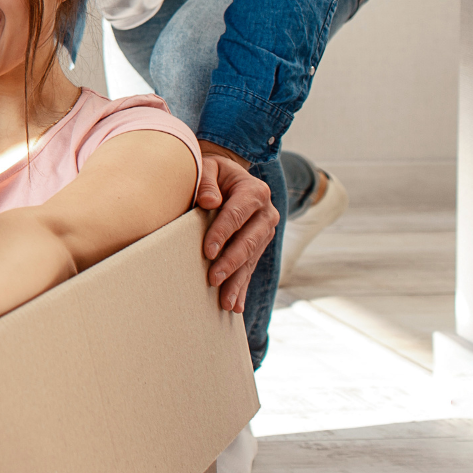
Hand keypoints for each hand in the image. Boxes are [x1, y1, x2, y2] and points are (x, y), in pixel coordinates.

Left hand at [194, 140, 278, 312]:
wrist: (229, 177)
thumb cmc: (213, 172)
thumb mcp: (208, 166)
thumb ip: (206, 181)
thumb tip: (209, 201)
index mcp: (254, 191)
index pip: (237, 214)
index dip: (223, 233)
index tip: (208, 251)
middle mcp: (266, 213)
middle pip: (248, 241)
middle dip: (231, 262)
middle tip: (213, 279)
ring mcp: (265, 232)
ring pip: (251, 259)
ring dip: (237, 281)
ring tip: (224, 302)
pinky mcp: (259, 246)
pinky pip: (250, 268)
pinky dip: (241, 287)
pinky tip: (235, 306)